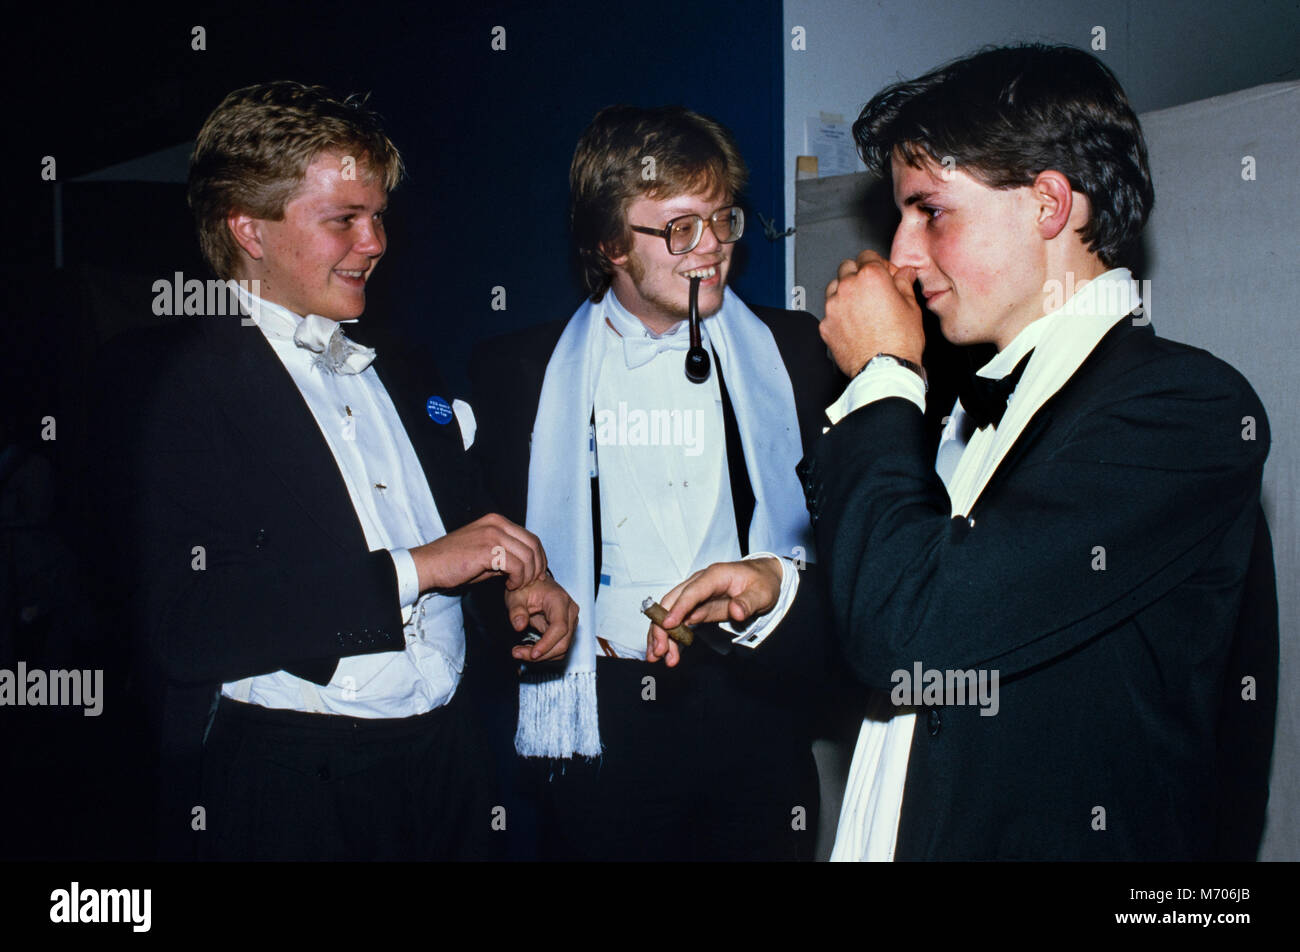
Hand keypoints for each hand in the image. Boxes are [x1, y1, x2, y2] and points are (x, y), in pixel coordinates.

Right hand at [410, 513, 545, 591]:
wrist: (428, 565)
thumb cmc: (453, 562)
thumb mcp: (484, 553)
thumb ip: (505, 554)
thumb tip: (525, 565)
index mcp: (497, 521)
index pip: (530, 537)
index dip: (539, 558)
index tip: (536, 574)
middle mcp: (497, 524)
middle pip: (533, 545)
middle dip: (537, 567)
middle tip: (530, 582)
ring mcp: (492, 535)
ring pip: (527, 556)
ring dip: (526, 576)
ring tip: (515, 585)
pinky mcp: (488, 550)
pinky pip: (516, 566)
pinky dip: (517, 579)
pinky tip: (508, 585)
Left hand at [505, 575, 577, 661]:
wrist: (535, 583)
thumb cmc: (528, 586)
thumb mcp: (516, 595)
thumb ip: (517, 610)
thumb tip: (519, 626)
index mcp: (559, 600)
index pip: (560, 628)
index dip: (547, 643)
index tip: (533, 653)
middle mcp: (569, 611)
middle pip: (563, 642)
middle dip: (542, 654)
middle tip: (519, 654)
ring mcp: (570, 621)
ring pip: (562, 648)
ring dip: (542, 656)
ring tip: (520, 652)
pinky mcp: (565, 629)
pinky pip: (558, 646)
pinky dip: (544, 652)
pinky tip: (529, 650)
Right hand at [646, 557, 783, 666]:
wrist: (763, 577)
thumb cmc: (761, 582)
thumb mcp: (762, 592)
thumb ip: (749, 602)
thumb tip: (736, 611)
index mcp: (714, 576)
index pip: (692, 592)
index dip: (678, 608)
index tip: (667, 625)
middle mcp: (699, 583)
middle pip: (672, 602)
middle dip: (661, 626)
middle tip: (659, 650)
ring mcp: (694, 595)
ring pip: (669, 613)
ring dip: (661, 635)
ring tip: (658, 657)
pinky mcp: (695, 607)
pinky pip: (678, 622)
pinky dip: (670, 636)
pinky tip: (667, 652)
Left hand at [821, 249, 923, 375]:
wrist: (884, 370)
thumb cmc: (900, 342)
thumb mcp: (911, 307)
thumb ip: (904, 283)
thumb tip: (904, 274)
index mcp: (870, 277)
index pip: (868, 255)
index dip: (879, 264)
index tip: (885, 275)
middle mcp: (848, 287)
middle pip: (847, 267)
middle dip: (859, 274)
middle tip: (872, 289)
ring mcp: (833, 307)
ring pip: (834, 287)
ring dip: (845, 291)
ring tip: (861, 306)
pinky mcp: (825, 325)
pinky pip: (829, 312)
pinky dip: (838, 314)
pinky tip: (853, 323)